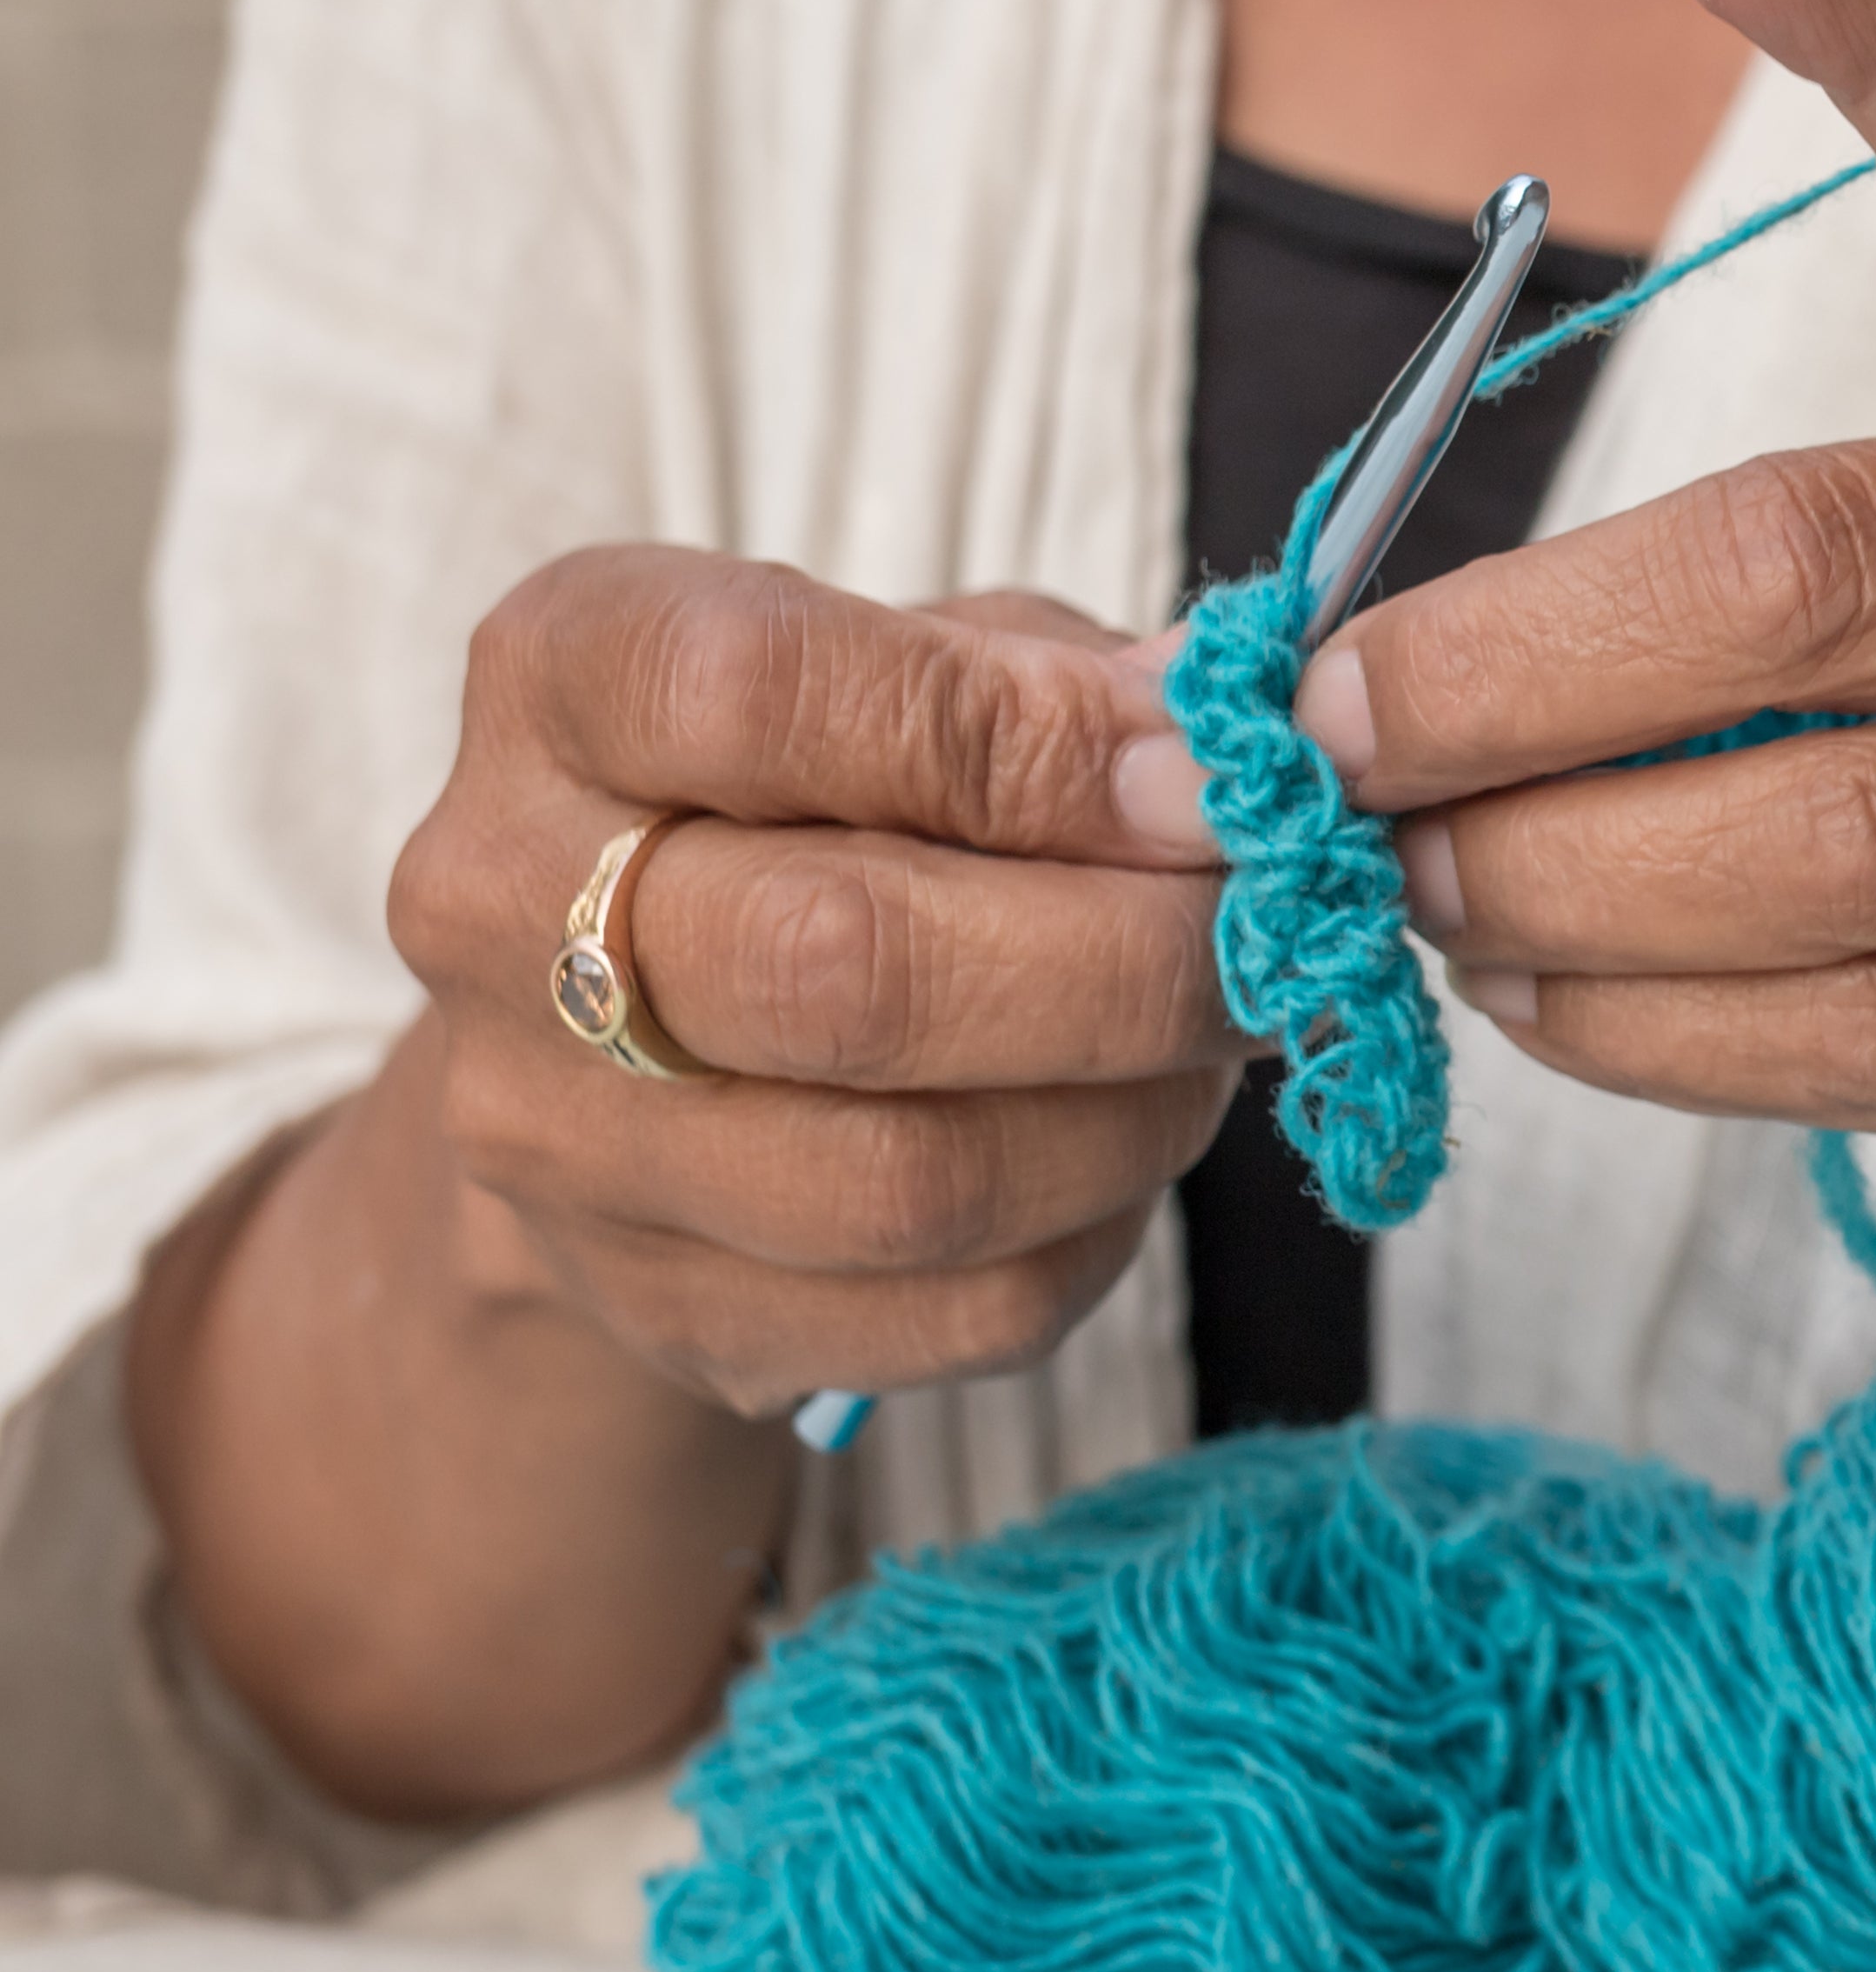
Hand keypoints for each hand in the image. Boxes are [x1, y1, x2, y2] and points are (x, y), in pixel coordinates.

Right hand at [381, 552, 1246, 1409]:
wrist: (644, 1027)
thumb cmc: (837, 793)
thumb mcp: (930, 661)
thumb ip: (1067, 686)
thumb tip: (1244, 751)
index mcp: (564, 679)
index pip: (766, 696)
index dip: (1032, 744)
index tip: (1220, 781)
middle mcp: (500, 905)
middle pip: (845, 968)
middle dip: (1127, 964)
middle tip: (1280, 937)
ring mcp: (556, 1134)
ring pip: (912, 1180)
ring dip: (1138, 1117)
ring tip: (1224, 1044)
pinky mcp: (658, 1308)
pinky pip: (956, 1311)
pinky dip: (1104, 1235)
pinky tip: (1134, 1149)